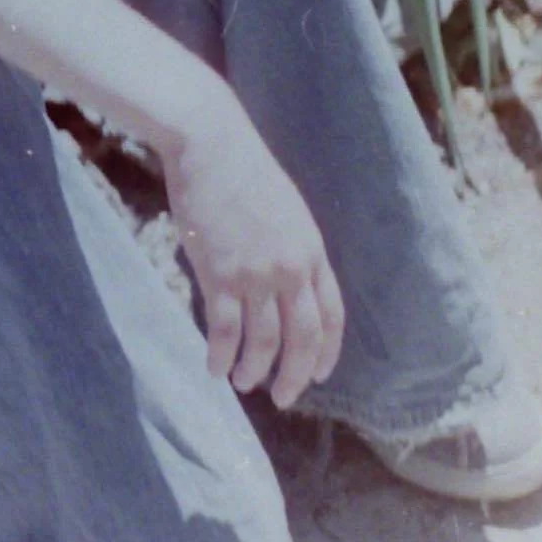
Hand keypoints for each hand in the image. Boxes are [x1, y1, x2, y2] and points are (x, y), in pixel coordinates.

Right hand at [160, 93, 345, 408]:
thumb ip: (291, 248)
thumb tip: (284, 283)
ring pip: (263, 341)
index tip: (319, 375)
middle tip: (283, 397)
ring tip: (243, 384)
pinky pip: (225, 330)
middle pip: (303, 337)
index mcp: (311, 251)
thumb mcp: (285, 210)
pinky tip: (214, 369)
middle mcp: (291, 268)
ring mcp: (256, 273)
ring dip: (254, 370)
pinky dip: (221, 356)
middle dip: (295, 374)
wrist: (210, 144)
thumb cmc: (242, 170)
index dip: (327, 352)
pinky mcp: (220, 274)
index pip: (331, 316)